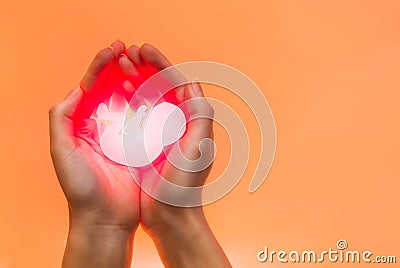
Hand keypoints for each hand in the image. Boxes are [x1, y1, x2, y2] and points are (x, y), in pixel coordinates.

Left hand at [49, 41, 139, 267]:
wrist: (104, 218)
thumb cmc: (80, 188)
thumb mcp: (61, 151)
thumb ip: (61, 118)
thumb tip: (77, 89)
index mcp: (84, 125)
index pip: (91, 87)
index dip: (100, 67)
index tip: (112, 50)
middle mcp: (104, 127)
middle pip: (112, 89)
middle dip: (120, 67)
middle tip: (129, 50)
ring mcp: (124, 136)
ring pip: (131, 101)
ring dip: (137, 80)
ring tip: (143, 63)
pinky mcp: (141, 146)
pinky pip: (147, 120)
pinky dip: (151, 103)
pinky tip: (157, 90)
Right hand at [119, 43, 230, 266]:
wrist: (171, 216)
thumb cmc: (184, 184)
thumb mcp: (197, 148)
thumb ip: (200, 115)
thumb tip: (193, 85)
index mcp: (193, 120)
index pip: (178, 82)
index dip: (161, 63)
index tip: (144, 49)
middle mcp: (180, 124)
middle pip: (161, 87)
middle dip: (145, 67)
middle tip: (127, 53)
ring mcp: (163, 134)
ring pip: (148, 99)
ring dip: (134, 81)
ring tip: (119, 67)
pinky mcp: (149, 146)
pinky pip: (138, 117)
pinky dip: (127, 103)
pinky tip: (114, 96)